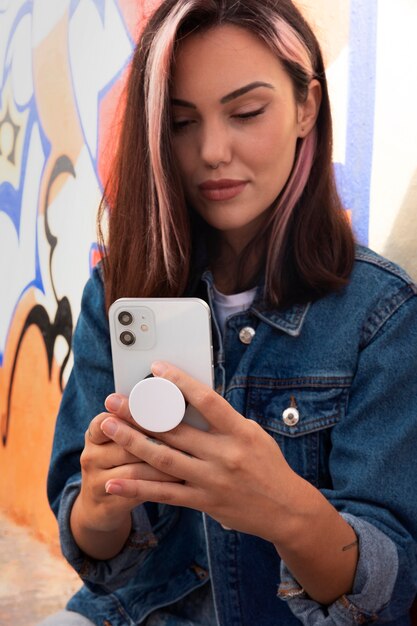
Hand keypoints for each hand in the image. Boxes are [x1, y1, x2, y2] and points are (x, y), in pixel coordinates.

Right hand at [76, 396, 181, 532]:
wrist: (98, 505)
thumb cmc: (119, 462)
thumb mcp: (117, 441)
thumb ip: (136, 424)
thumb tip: (175, 403)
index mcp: (94, 434)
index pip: (107, 419)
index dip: (132, 416)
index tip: (160, 410)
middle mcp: (90, 456)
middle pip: (125, 444)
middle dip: (157, 440)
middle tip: (188, 435)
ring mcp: (95, 481)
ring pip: (135, 470)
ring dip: (163, 465)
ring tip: (188, 459)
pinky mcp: (107, 504)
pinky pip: (138, 493)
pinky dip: (160, 485)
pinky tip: (180, 480)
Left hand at [101, 361, 300, 543]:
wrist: (286, 510)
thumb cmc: (269, 465)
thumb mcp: (253, 434)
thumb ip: (223, 420)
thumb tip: (191, 399)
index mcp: (239, 432)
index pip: (206, 401)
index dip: (179, 382)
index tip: (156, 369)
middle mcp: (224, 455)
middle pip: (175, 429)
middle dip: (140, 413)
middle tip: (113, 400)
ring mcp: (212, 480)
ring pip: (164, 459)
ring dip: (132, 442)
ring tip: (107, 427)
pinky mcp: (204, 502)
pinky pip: (165, 494)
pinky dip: (137, 487)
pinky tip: (114, 481)